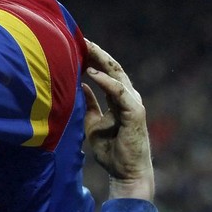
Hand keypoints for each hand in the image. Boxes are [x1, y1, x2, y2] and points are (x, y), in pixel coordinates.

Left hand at [82, 40, 153, 200]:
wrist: (126, 173)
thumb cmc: (110, 150)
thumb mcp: (92, 123)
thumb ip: (88, 104)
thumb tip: (80, 85)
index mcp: (119, 99)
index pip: (106, 72)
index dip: (93, 58)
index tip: (76, 45)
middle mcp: (128, 98)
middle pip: (112, 68)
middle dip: (96, 53)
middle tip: (79, 38)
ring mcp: (133, 104)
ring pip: (117, 75)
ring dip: (101, 60)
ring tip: (85, 47)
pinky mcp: (135, 113)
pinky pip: (120, 93)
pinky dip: (106, 82)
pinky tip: (92, 73)